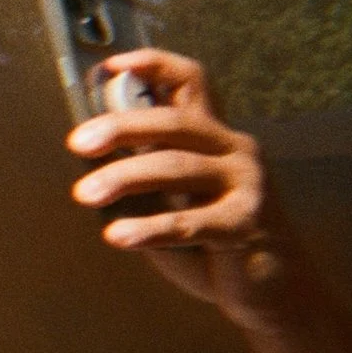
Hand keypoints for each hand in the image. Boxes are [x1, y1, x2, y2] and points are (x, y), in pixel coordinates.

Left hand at [68, 49, 309, 327]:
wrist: (273, 287)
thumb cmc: (212, 236)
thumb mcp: (173, 195)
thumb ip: (143, 169)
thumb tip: (87, 149)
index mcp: (213, 134)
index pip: (190, 82)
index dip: (152, 65)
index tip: (109, 66)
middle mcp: (233, 149)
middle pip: (174, 122)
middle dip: (121, 127)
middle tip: (77, 143)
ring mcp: (246, 184)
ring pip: (178, 167)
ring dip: (125, 177)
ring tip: (84, 194)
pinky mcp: (248, 224)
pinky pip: (193, 222)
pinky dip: (151, 227)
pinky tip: (118, 235)